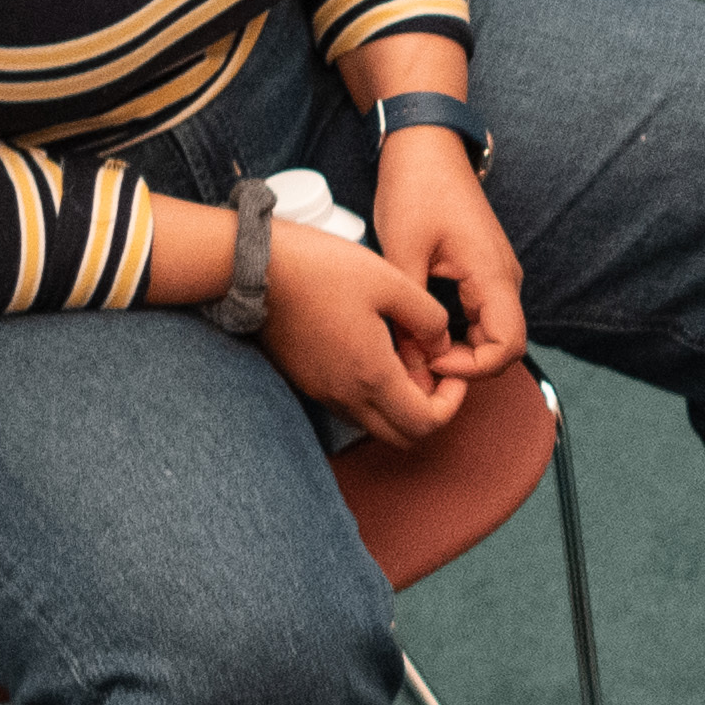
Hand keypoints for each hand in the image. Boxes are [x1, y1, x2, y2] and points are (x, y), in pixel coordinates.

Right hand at [250, 217, 466, 444]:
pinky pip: (350, 406)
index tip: (453, 372)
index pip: (425, 424)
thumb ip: (429, 318)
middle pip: (401, 436)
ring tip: (405, 356)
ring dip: (400, 403)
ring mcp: (322, 392)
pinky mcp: (306, 380)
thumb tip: (442, 344)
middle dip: (429, 411)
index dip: (451, 404)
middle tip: (435, 371)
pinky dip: (373, 393)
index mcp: (372, 376)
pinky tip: (375, 352)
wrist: (251, 267)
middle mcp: (345, 396)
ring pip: (374, 423)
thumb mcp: (390, 280)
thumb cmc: (320, 268)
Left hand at [367, 134, 526, 382]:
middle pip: (506, 346)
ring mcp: (498, 275)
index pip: (507, 346)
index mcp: (492, 275)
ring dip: (463, 351)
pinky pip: (484, 317)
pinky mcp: (485, 271)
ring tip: (419, 350)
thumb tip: (411, 359)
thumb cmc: (416, 189)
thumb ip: (410, 310)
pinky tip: (427, 331)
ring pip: (494, 333)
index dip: (472, 368)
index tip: (431, 363)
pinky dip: (461, 334)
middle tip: (421, 364)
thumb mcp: (403, 251)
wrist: (427, 148)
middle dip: (467, 365)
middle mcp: (505, 279)